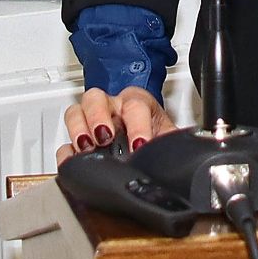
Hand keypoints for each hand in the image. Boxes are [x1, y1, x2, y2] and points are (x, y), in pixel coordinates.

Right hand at [56, 86, 177, 164]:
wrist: (140, 142)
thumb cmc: (152, 134)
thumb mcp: (166, 137)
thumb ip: (174, 142)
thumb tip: (194, 151)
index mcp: (136, 103)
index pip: (135, 105)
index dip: (138, 125)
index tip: (140, 145)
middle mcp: (111, 107)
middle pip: (97, 98)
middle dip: (99, 116)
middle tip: (104, 137)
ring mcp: (90, 121)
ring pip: (76, 111)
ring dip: (79, 128)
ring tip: (86, 147)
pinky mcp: (77, 140)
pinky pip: (63, 141)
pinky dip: (66, 152)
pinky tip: (73, 160)